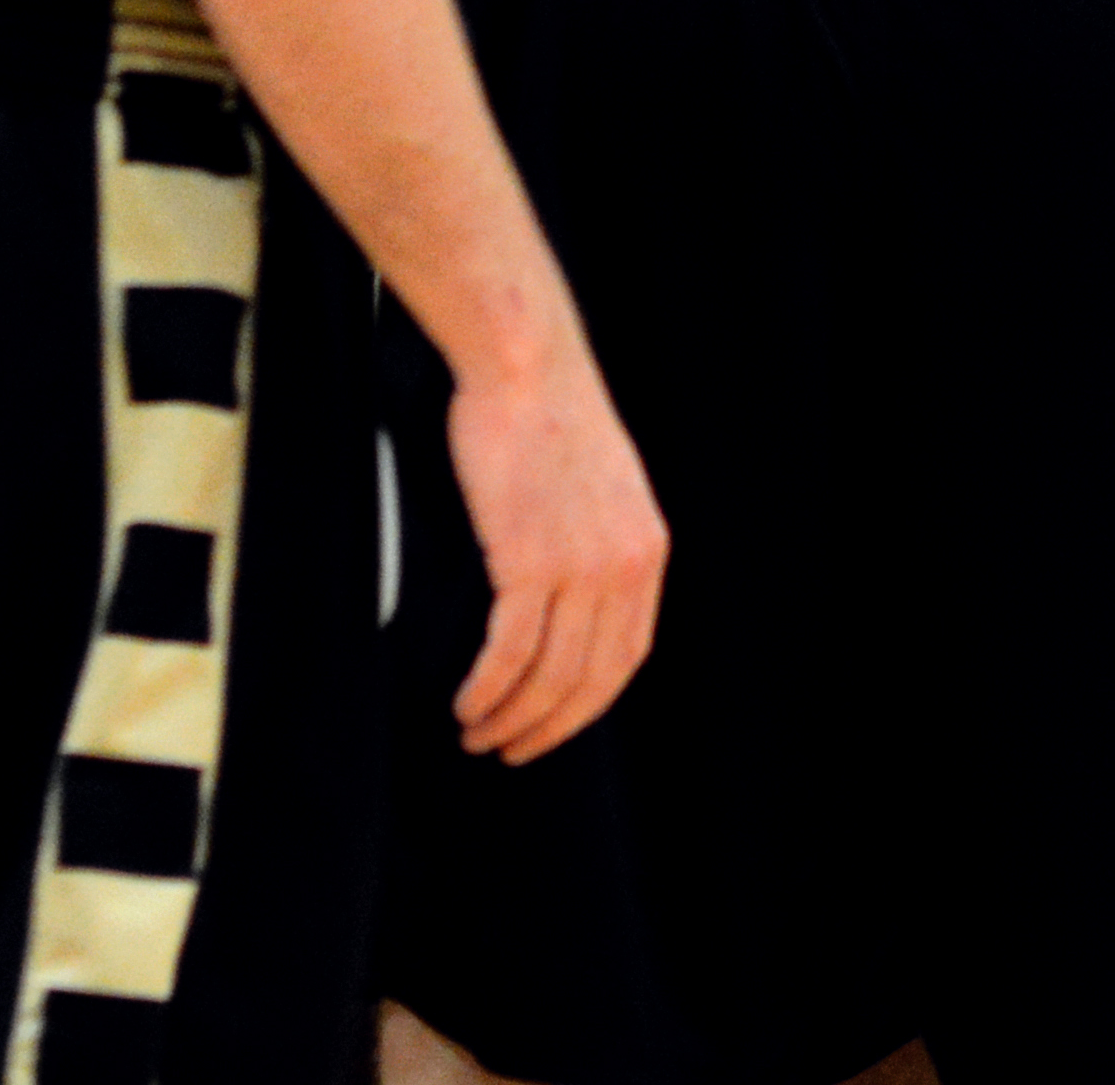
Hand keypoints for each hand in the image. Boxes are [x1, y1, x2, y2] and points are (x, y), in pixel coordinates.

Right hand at [442, 326, 667, 763]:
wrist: (525, 363)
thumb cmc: (548, 414)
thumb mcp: (604, 483)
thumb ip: (600, 541)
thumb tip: (572, 600)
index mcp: (647, 550)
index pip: (626, 657)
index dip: (587, 705)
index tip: (552, 728)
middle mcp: (625, 567)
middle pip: (589, 680)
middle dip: (546, 728)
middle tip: (507, 750)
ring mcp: (581, 566)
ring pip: (546, 675)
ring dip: (508, 717)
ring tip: (475, 732)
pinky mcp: (530, 560)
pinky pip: (509, 651)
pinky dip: (486, 689)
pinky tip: (467, 703)